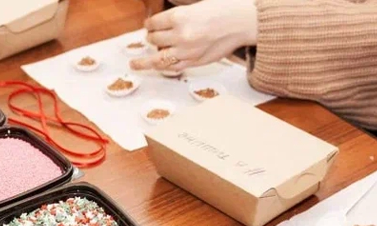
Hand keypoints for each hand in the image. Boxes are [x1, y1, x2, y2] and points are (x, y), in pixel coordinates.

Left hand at [130, 0, 257, 72]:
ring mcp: (187, 51)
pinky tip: (153, 68)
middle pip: (154, 39)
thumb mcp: (195, 6)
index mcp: (179, 16)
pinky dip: (161, 67)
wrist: (241, 22)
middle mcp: (180, 34)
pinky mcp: (194, 61)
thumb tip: (161, 25)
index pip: (153, 23)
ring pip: (158, 57)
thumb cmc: (222, 10)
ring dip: (147, 59)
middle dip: (151, 37)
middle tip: (151, 37)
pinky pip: (172, 67)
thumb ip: (178, 17)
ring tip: (135, 64)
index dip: (149, 24)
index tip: (148, 25)